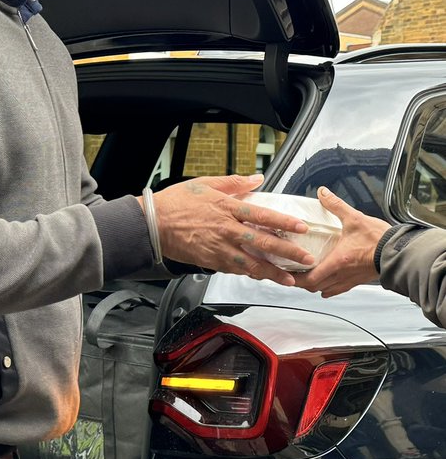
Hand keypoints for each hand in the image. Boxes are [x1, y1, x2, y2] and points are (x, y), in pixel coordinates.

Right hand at [150, 173, 313, 285]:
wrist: (152, 224)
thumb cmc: (176, 203)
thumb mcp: (206, 184)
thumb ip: (234, 183)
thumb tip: (257, 179)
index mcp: (227, 208)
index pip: (263, 215)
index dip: (284, 223)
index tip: (302, 228)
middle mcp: (226, 230)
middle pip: (263, 243)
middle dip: (287, 253)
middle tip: (306, 260)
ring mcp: (219, 248)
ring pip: (251, 263)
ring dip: (273, 272)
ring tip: (290, 279)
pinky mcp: (210, 261)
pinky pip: (235, 270)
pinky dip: (250, 274)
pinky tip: (262, 277)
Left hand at [296, 187, 390, 297]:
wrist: (400, 251)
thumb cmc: (380, 239)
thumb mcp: (355, 218)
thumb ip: (336, 205)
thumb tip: (323, 193)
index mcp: (337, 261)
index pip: (310, 279)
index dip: (295, 279)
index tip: (286, 273)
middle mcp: (341, 274)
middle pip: (313, 287)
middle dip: (300, 282)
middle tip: (291, 273)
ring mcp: (349, 280)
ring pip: (324, 290)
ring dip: (313, 285)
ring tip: (305, 276)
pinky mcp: (357, 281)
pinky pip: (337, 290)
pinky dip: (327, 288)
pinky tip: (324, 282)